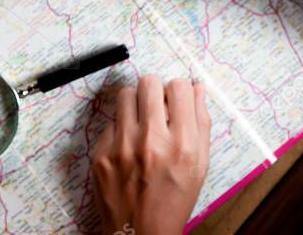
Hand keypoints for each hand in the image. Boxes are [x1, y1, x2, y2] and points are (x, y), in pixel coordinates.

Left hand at [91, 76, 210, 234]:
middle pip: (149, 82)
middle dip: (155, 91)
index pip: (179, 87)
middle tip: (156, 107)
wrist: (140, 232)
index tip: (176, 100)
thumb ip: (201, 123)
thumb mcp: (200, 165)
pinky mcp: (101, 152)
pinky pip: (110, 122)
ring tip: (141, 123)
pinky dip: (120, 128)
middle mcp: (151, 141)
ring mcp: (122, 146)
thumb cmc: (174, 200)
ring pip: (125, 94)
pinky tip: (127, 147)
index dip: (179, 90)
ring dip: (135, 103)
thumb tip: (196, 88)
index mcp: (182, 145)